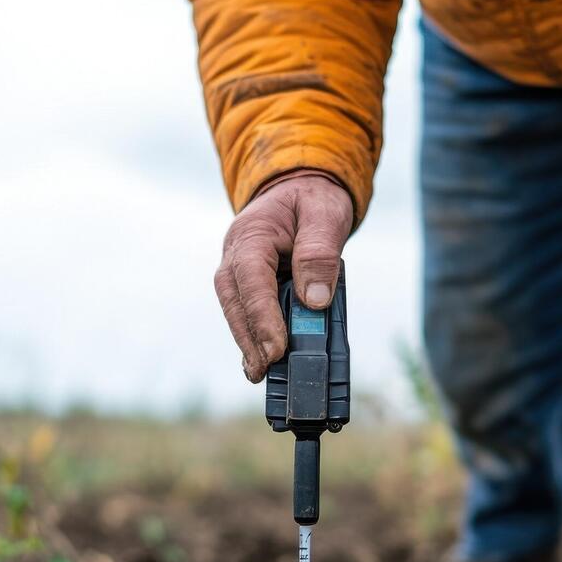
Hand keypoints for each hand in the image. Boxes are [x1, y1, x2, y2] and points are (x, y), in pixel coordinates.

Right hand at [213, 171, 353, 382]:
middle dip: (249, 337)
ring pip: (235, 309)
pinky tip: (260, 360)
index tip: (277, 348)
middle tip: (263, 369)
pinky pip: (245, 311)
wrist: (301, 188)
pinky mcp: (246, 284)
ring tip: (260, 372)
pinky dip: (252, 335)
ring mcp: (237, 269)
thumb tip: (314, 301)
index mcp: (253, 233)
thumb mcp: (325, 215)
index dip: (263, 316)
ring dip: (247, 341)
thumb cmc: (314, 200)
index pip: (252, 279)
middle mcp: (236, 253)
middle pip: (235, 300)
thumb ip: (319, 254)